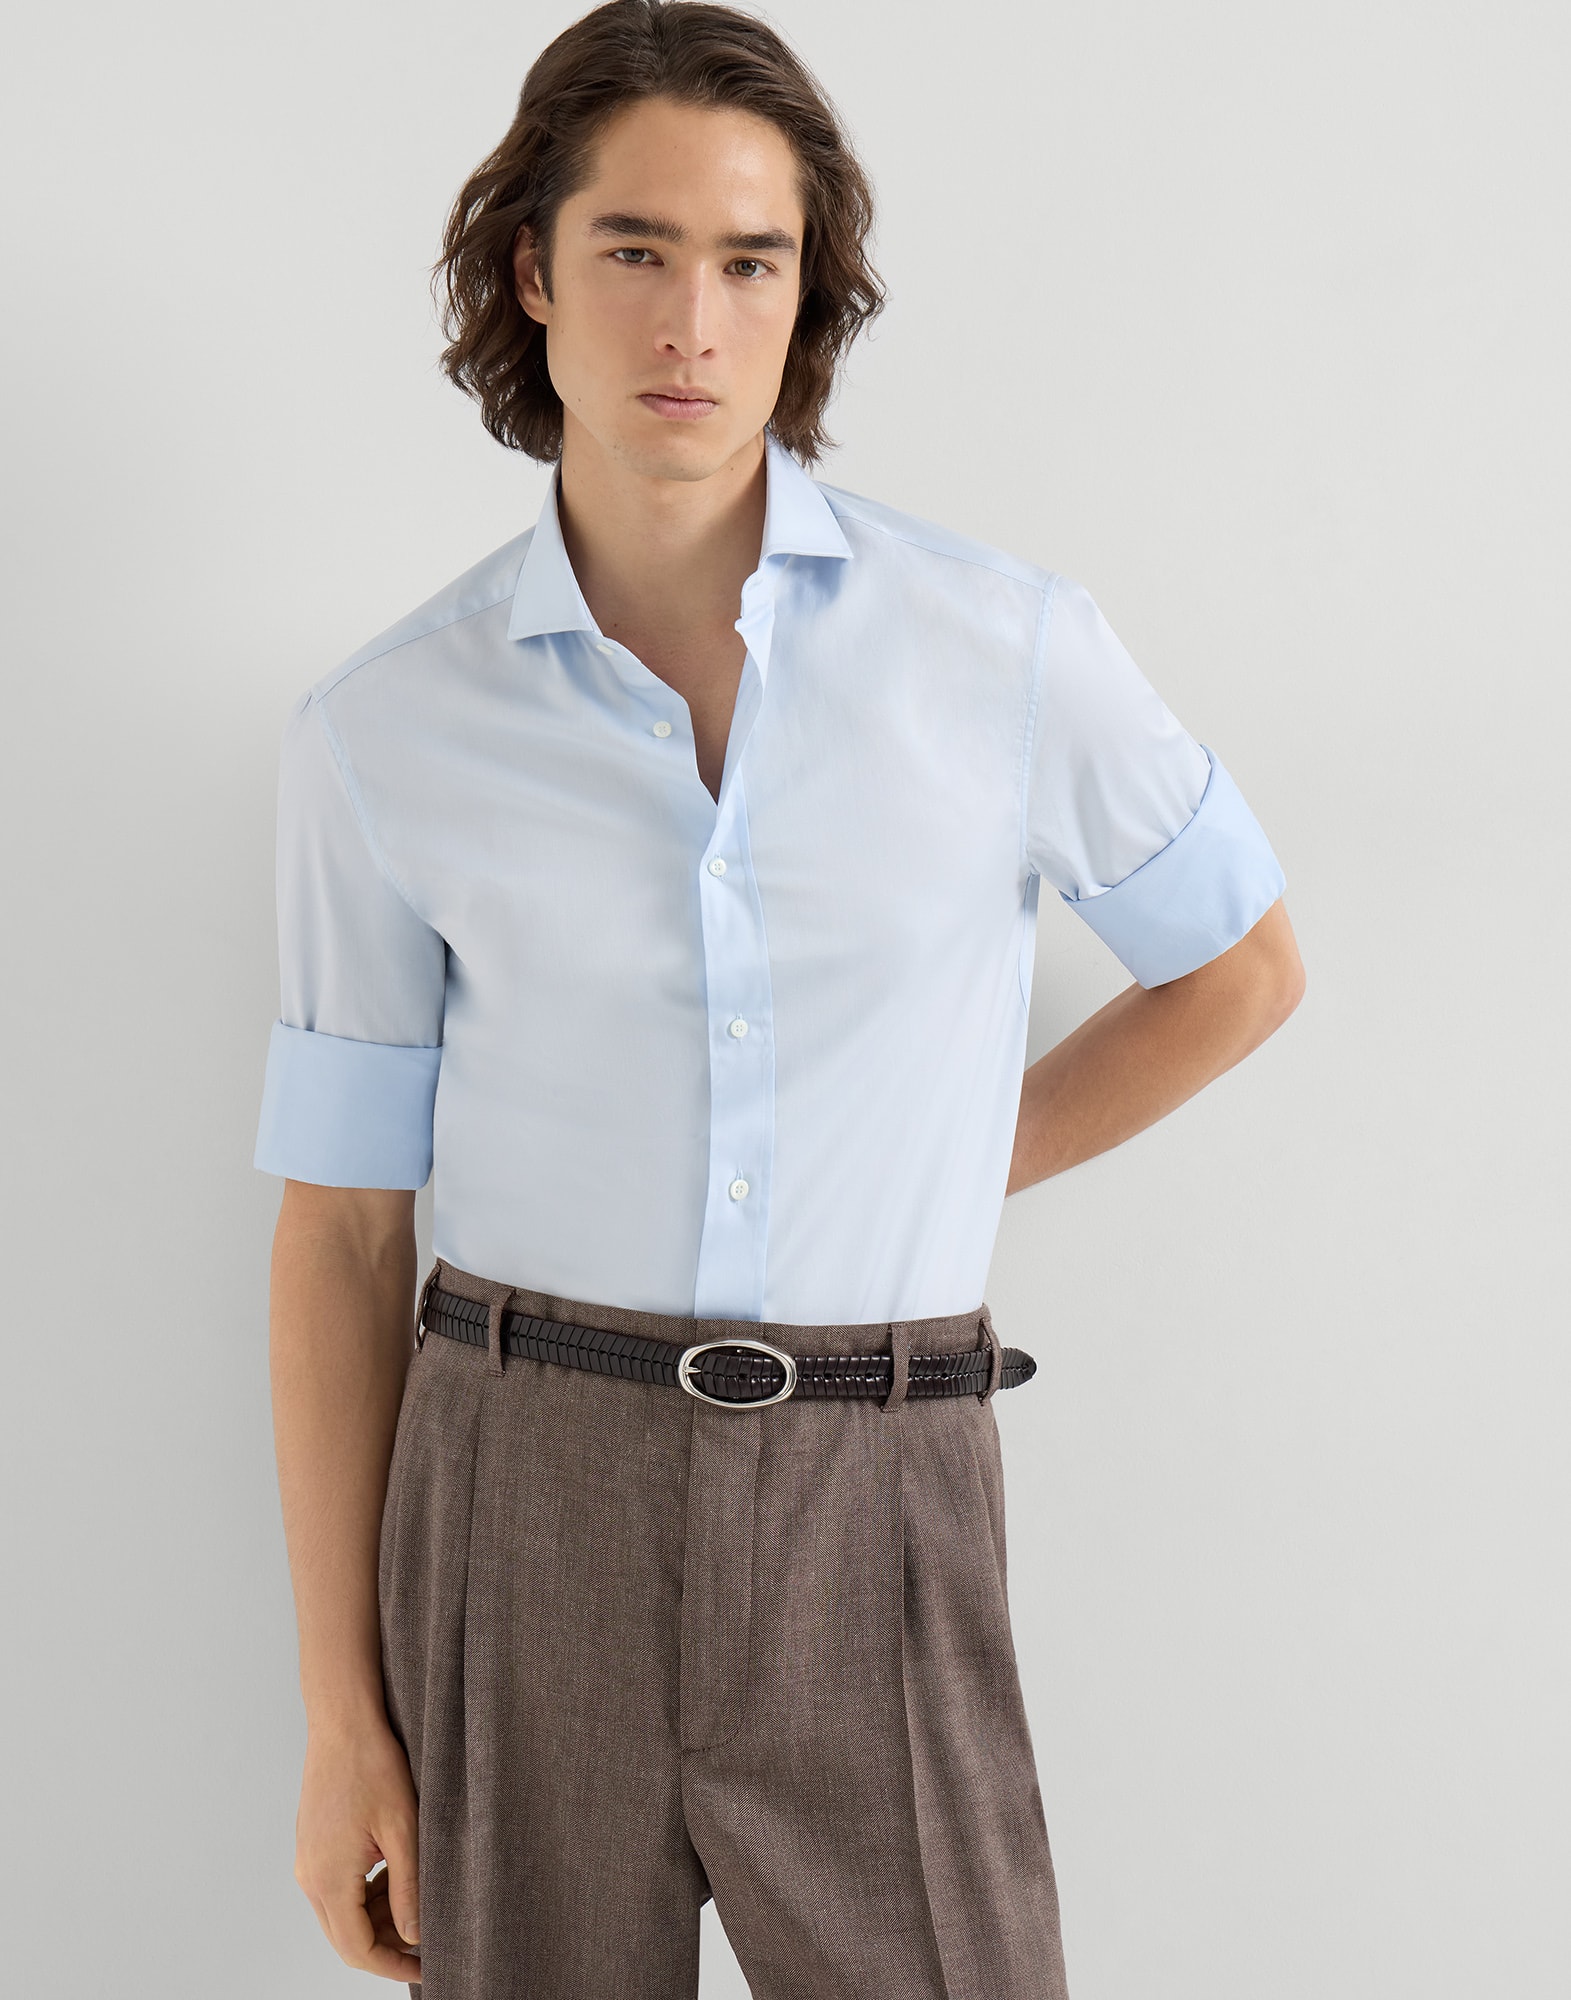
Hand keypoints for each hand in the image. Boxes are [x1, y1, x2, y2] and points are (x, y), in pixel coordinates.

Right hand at [294, 1711, 421, 1980]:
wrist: (343, 1722)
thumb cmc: (373, 1767)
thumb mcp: (404, 1829)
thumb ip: (409, 1888)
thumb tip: (414, 1936)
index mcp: (329, 1880)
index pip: (357, 1950)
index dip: (394, 1966)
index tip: (427, 1968)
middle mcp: (310, 1877)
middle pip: (346, 1938)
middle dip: (389, 1945)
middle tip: (430, 1938)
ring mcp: (308, 1862)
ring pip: (342, 1914)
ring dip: (379, 1918)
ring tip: (419, 1900)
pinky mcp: (313, 1847)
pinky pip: (338, 1889)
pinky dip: (367, 1894)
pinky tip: (396, 1875)